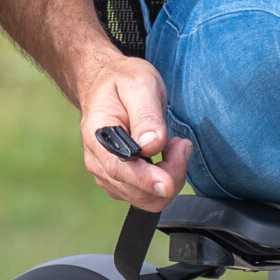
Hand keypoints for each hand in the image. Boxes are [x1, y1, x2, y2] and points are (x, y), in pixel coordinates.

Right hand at [77, 55, 191, 209]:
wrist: (106, 82)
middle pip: (138, 191)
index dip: (147, 181)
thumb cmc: (122, 80)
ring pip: (146, 199)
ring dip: (170, 177)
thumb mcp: (139, 84)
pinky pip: (147, 196)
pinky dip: (164, 181)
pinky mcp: (119, 181)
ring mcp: (108, 174)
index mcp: (98, 136)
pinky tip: (166, 156)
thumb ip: (146, 116)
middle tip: (182, 143)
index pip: (120, 170)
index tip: (169, 181)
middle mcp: (98, 161)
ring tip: (175, 145)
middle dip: (170, 173)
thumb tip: (152, 146)